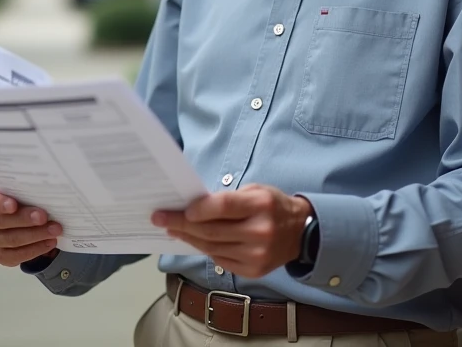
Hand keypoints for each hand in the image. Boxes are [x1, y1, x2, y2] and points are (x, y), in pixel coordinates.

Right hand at [0, 185, 62, 266]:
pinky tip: (49, 242)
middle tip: (44, 217)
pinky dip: (35, 250)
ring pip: (11, 240)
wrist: (25, 219)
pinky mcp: (0, 255)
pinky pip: (15, 256)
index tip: (14, 205)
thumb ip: (27, 189)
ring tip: (54, 230)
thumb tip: (46, 191)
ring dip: (35, 235)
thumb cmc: (22, 200)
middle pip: (1, 221)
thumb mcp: (23, 190)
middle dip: (25, 219)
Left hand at [153, 184, 311, 278]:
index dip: (199, 209)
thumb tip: (193, 207)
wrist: (301, 232)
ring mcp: (257, 255)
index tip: (180, 209)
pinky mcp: (254, 271)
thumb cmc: (272, 206)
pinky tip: (194, 240)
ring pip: (212, 247)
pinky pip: (220, 260)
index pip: (223, 207)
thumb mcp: (255, 191)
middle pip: (212, 230)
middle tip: (160, 219)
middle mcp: (260, 232)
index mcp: (261, 205)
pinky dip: (205, 249)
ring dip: (189, 238)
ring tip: (172, 229)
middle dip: (182, 224)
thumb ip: (228, 199)